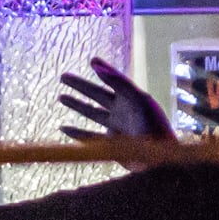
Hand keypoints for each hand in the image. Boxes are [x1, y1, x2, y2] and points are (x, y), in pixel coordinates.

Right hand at [54, 57, 171, 142]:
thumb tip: (96, 64)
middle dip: (80, 85)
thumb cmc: (152, 126)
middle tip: (63, 76)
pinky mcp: (111, 144)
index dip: (103, 69)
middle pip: (97, 94)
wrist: (158, 159)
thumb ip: (118, 81)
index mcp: (131, 98)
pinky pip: (90, 136)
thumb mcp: (137, 100)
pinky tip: (63, 127)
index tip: (91, 60)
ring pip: (92, 113)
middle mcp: (123, 110)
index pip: (114, 80)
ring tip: (61, 97)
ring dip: (76, 105)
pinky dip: (76, 132)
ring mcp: (116, 127)